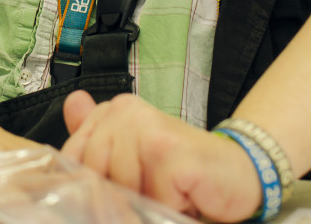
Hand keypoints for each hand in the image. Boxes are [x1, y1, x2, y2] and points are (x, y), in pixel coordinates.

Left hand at [61, 90, 260, 221]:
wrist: (238, 173)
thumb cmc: (184, 170)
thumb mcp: (134, 155)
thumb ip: (99, 134)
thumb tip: (72, 102)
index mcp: (114, 110)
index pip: (74, 156)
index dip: (93, 183)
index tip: (122, 187)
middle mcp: (128, 111)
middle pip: (94, 175)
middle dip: (122, 196)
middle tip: (154, 191)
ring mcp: (149, 129)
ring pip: (120, 188)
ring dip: (147, 203)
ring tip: (169, 192)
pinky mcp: (171, 151)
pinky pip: (151, 198)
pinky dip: (170, 207)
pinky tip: (186, 194)